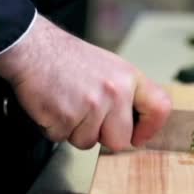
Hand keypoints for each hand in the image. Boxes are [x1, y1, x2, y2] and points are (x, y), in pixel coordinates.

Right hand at [0, 15, 171, 150]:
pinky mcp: (65, 117)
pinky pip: (63, 139)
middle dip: (102, 136)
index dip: (150, 129)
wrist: (33, 49)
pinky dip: (56, 128)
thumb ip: (126, 94)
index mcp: (129, 78)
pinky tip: (54, 107)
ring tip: (68, 105)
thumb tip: (135, 126)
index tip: (138, 137)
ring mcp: (91, 105)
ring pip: (88, 143)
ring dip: (75, 131)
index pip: (159, 108)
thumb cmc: (68, 60)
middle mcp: (114, 91)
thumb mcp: (110, 68)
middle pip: (120, 141)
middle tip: (87, 115)